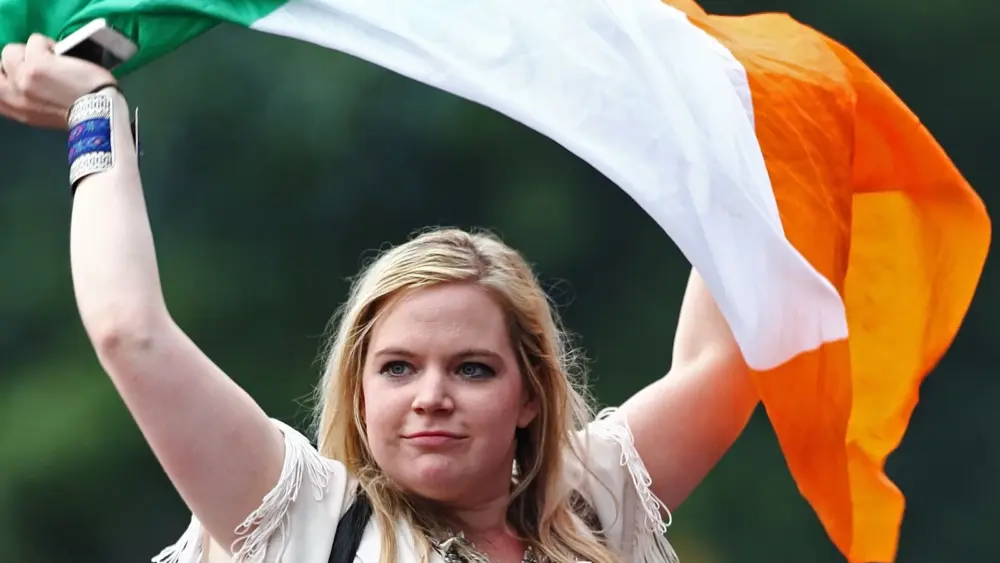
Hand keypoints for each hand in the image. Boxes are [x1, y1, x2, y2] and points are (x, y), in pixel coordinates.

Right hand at [0, 34, 116, 128]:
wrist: (99, 115)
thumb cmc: (79, 114)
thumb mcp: (41, 115)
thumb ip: (26, 100)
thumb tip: (22, 81)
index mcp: (13, 109)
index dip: (5, 73)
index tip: (19, 70)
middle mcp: (12, 94)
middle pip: (1, 63)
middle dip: (19, 59)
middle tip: (41, 64)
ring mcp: (22, 78)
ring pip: (12, 50)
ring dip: (34, 50)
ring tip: (54, 60)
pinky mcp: (37, 64)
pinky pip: (34, 41)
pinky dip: (48, 43)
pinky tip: (62, 55)